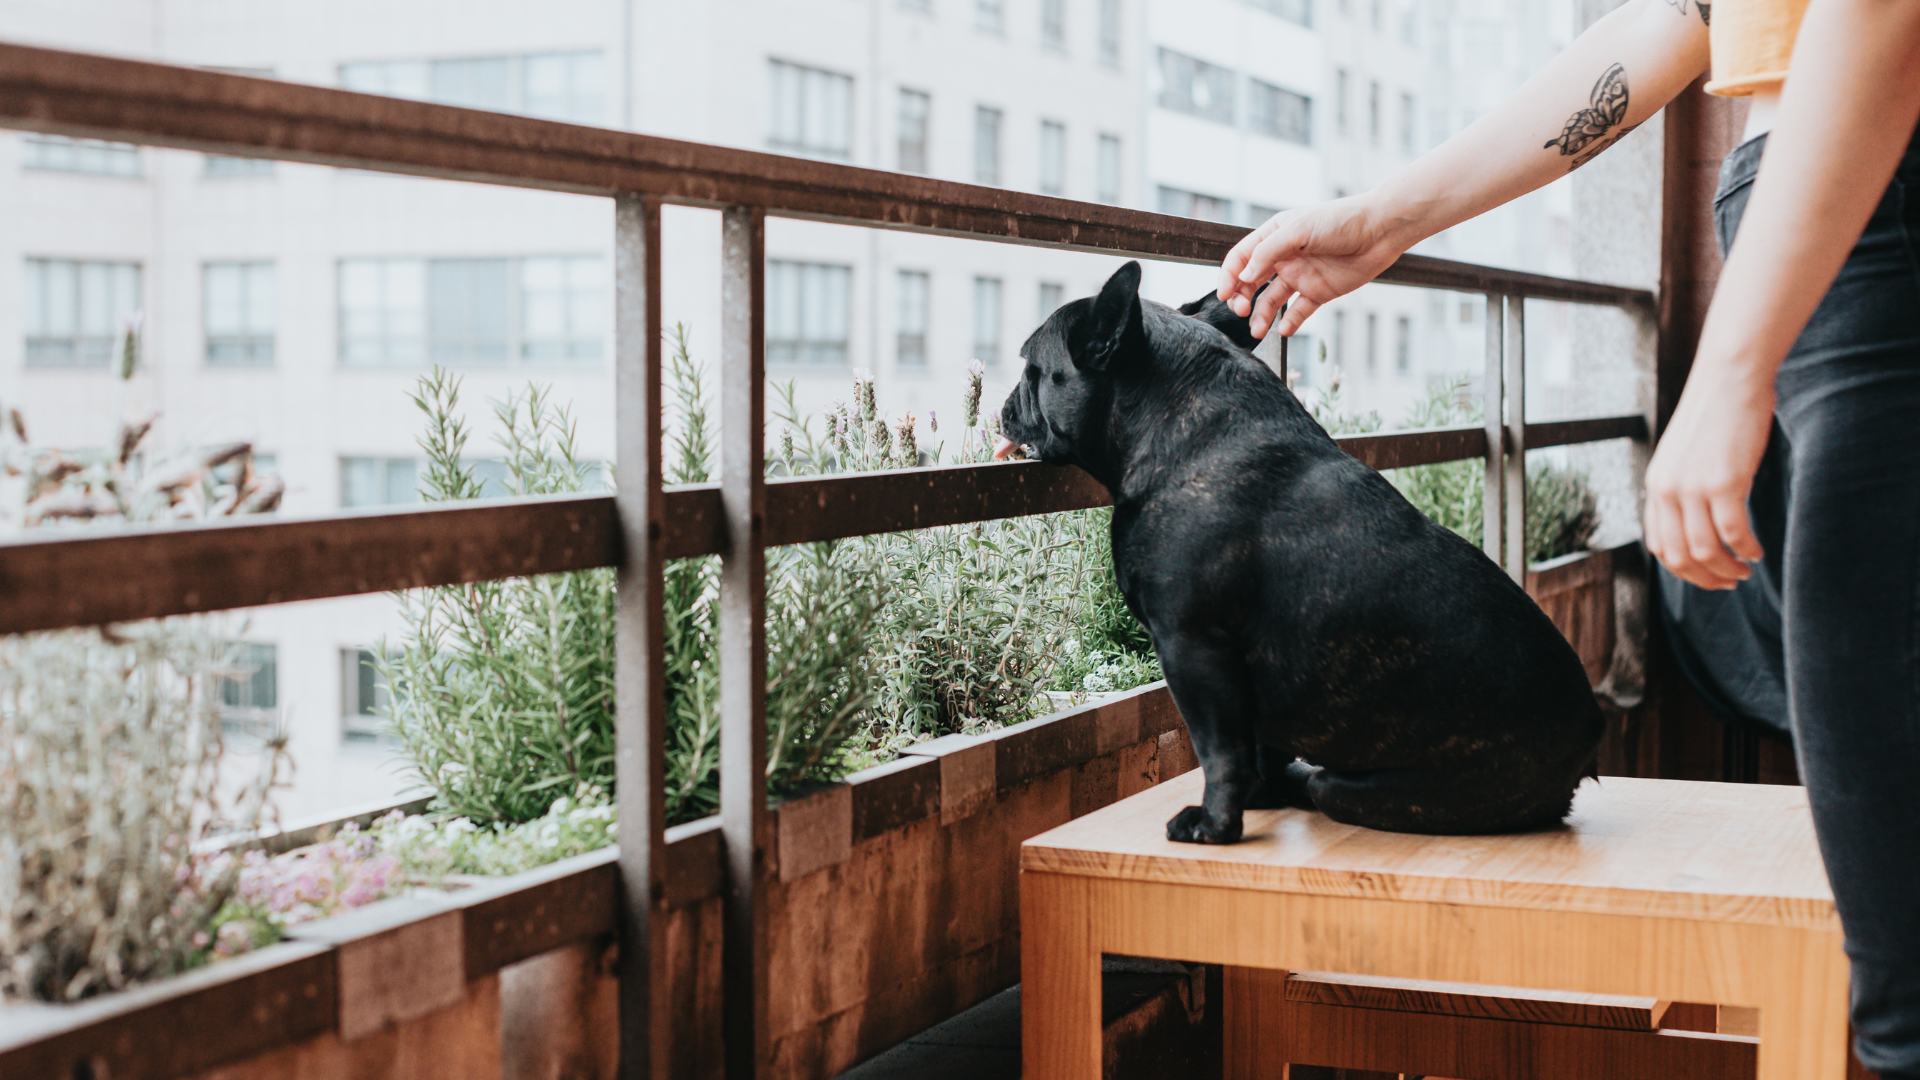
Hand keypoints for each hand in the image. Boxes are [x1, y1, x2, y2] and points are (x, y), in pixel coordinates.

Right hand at [1215, 197, 1412, 339]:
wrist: (1380, 231)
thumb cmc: (1340, 221)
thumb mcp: (1299, 229)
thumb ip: (1268, 252)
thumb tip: (1244, 276)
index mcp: (1274, 236)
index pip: (1241, 258)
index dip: (1228, 276)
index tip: (1224, 295)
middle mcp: (1283, 257)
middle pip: (1251, 282)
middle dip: (1241, 299)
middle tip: (1242, 312)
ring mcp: (1300, 276)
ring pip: (1271, 300)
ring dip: (1261, 316)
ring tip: (1259, 331)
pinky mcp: (1319, 292)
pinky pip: (1298, 311)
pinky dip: (1289, 323)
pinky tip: (1284, 330)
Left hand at [1642, 365, 1772, 589]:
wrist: (1729, 378)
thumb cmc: (1715, 415)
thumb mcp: (1686, 456)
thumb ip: (1685, 487)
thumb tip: (1699, 522)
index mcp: (1656, 486)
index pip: (1658, 545)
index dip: (1682, 569)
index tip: (1706, 574)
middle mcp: (1667, 490)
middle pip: (1678, 555)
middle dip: (1704, 578)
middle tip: (1729, 582)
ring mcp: (1693, 487)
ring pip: (1705, 550)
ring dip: (1727, 569)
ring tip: (1745, 570)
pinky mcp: (1724, 481)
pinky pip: (1734, 533)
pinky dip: (1747, 550)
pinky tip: (1757, 552)